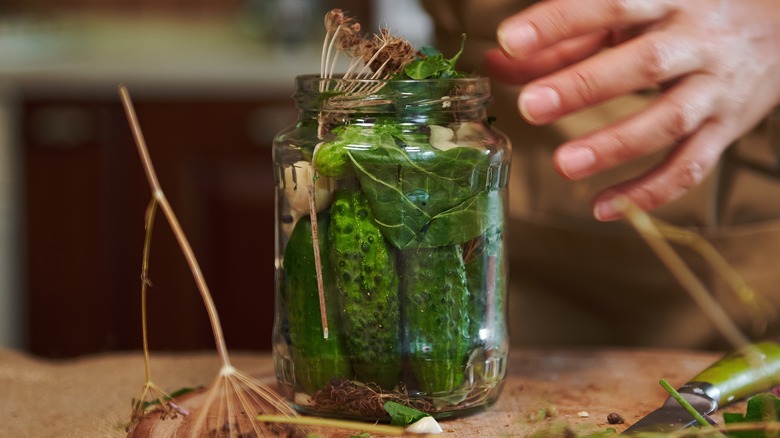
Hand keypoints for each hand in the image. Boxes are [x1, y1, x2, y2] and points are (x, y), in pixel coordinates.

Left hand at [486, 0, 779, 220]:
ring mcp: (716, 88)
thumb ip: (564, 38)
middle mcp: (697, 40)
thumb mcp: (630, 13)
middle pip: (645, 63)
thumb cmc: (684, 15)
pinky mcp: (725, 129)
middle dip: (585, 86)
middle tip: (531, 106)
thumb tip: (498, 60)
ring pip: (670, 120)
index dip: (560, 21)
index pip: (612, 2)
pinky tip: (603, 207)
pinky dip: (648, 192)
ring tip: (564, 164)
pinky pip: (690, 166)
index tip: (511, 40)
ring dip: (615, 145)